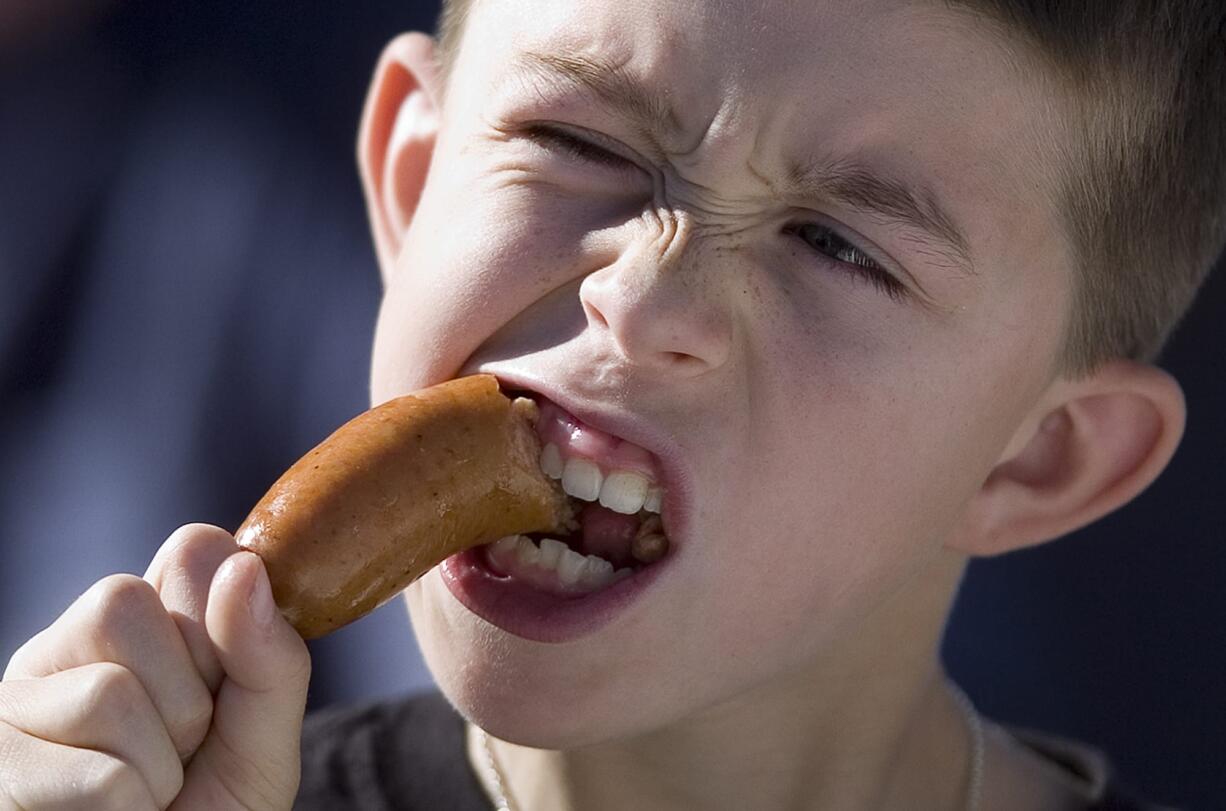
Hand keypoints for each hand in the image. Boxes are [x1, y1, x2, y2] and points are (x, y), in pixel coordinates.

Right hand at [0, 524, 311, 809]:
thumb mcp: (266, 738)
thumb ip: (270, 658)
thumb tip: (243, 567)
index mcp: (153, 619)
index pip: (194, 548)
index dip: (224, 618)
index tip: (226, 687)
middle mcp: (76, 641)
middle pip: (127, 602)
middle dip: (187, 699)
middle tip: (182, 751)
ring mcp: (22, 696)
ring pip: (106, 691)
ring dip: (156, 765)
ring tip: (147, 792)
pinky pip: (89, 772)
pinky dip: (126, 810)